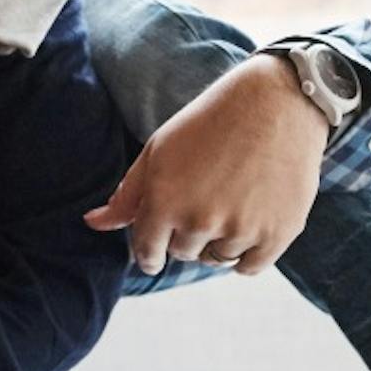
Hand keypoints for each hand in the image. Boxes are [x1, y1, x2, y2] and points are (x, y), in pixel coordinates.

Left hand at [85, 54, 326, 275]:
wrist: (276, 102)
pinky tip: (248, 223)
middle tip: (205, 198)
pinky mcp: (277, 233)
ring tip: (231, 201)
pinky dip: (246, 254)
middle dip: (187, 234)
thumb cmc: (210, 123)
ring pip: (217, 259)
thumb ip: (127, 195)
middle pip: (183, 253)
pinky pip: (248, 267)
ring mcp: (241, 229)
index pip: (147, 252)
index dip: (150, 252)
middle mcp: (200, 220)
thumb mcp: (159, 151)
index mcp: (164, 201)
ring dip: (218, 241)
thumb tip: (92, 223)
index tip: (157, 250)